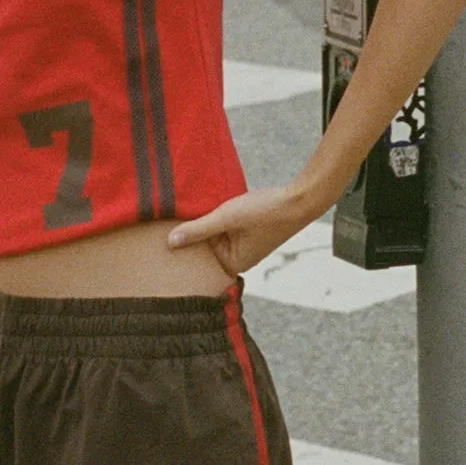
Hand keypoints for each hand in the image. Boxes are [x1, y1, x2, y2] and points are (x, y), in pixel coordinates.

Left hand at [167, 184, 322, 279]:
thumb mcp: (226, 217)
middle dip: (194, 233)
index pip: (198, 256)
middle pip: (205, 247)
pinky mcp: (247, 233)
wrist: (299, 200)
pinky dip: (218, 218)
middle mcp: (238, 260)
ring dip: (206, 222)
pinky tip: (210, 205)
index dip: (183, 242)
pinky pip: (225, 228)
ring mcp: (243, 247)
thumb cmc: (265, 211)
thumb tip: (170, 242)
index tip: (165, 231)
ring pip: (214, 235)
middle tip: (171, 218)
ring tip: (190, 209)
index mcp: (232, 264)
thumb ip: (198, 229)